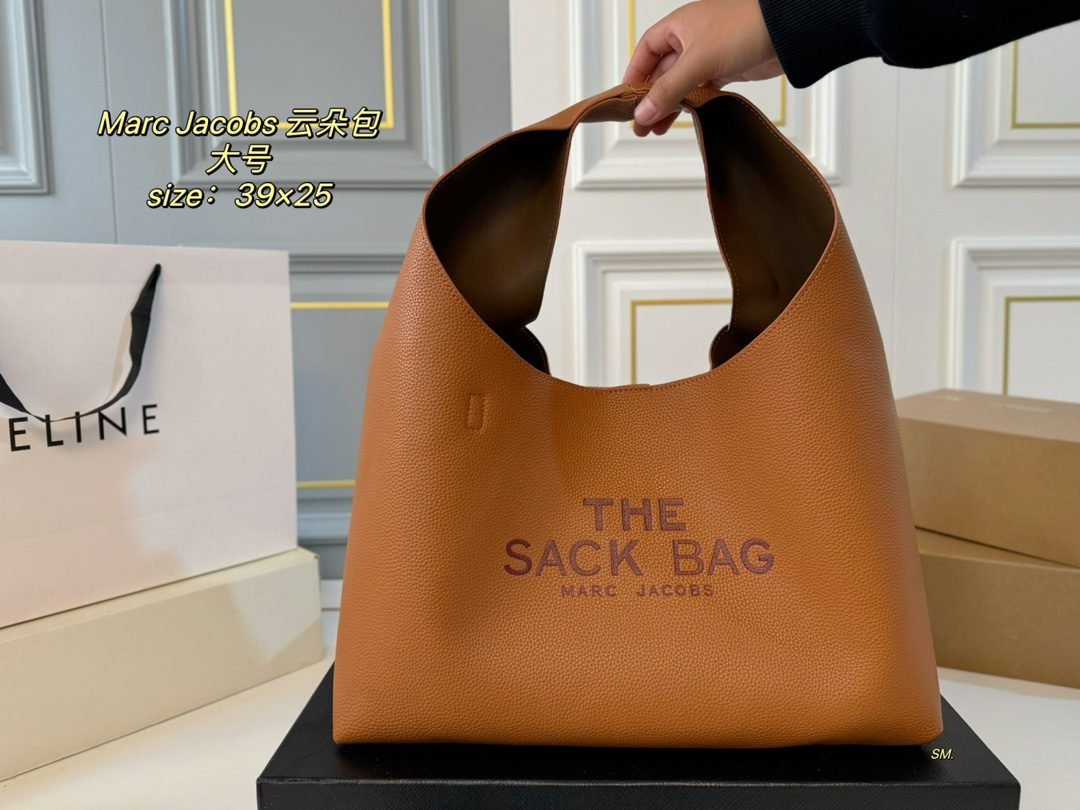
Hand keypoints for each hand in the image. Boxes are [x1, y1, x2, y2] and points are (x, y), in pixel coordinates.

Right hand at [623, 0, 780, 135]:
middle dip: (651, 97)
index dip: (634, 74)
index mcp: (678, 25)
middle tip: (641, 124)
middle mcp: (691, 37)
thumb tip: (643, 113)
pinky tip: (686, 117)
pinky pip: (701, 88)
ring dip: (670, 104)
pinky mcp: (727, 67)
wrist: (789, 31)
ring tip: (658, 128)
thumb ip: (669, 89)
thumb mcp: (698, 61)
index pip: (646, 51)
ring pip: (681, 82)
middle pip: (662, 70)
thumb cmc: (745, 28)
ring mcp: (709, 53)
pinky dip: (692, 102)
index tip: (626, 100)